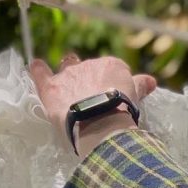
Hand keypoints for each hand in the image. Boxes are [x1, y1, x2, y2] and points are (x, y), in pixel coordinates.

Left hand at [30, 54, 156, 153]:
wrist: (100, 123)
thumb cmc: (121, 112)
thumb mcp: (135, 98)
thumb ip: (140, 85)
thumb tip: (151, 81)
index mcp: (112, 65)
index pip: (112, 69)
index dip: (112, 82)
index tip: (113, 95)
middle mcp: (89, 64)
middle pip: (89, 66)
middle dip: (90, 77)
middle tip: (92, 94)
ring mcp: (69, 75)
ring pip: (67, 66)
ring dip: (68, 72)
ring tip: (69, 85)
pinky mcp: (51, 87)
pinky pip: (40, 72)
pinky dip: (38, 69)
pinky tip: (36, 65)